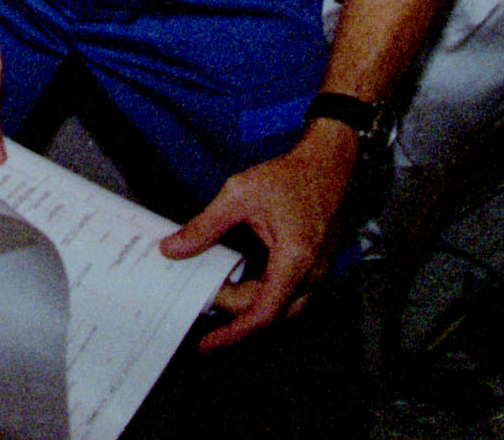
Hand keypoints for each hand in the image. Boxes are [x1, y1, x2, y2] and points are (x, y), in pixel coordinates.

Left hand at [159, 125, 356, 348]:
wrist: (328, 161)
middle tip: (203, 294)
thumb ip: (205, 226)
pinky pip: (289, 294)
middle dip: (233, 309)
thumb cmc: (291, 174)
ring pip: (281, 307)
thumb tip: (174, 249)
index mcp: (295, 260)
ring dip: (249, 304)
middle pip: (268, 312)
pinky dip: (262, 292)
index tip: (208, 342)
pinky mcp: (315, 267)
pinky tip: (240, 277)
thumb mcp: (239, 194)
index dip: (232, 333)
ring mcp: (317, 272)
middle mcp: (311, 273)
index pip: (262, 314)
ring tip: (219, 290)